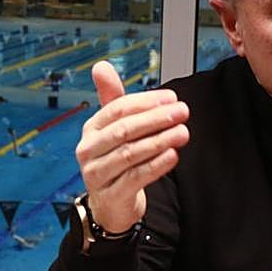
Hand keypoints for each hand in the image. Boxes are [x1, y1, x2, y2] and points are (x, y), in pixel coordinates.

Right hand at [75, 60, 189, 232]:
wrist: (110, 204)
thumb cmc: (115, 160)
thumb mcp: (113, 129)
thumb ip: (113, 99)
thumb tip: (101, 65)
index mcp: (91, 129)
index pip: (117, 109)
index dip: (146, 102)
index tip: (172, 98)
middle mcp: (89, 150)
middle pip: (124, 130)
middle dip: (156, 119)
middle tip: (183, 111)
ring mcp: (97, 174)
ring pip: (130, 153)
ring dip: (160, 140)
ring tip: (183, 132)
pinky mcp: (111, 195)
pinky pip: (135, 177)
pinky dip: (156, 165)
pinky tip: (173, 156)